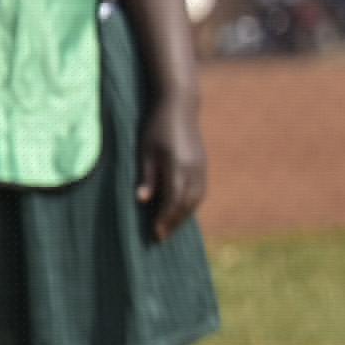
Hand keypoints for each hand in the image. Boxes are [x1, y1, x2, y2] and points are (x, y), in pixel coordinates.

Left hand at [140, 114, 207, 242]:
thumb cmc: (155, 126)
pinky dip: (191, 205)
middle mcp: (193, 168)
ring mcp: (201, 166)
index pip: (172, 199)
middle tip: (160, 238)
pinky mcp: (203, 164)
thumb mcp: (144, 150)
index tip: (155, 233)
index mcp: (177, 165)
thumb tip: (142, 200)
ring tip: (170, 228)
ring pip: (196, 199)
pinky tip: (181, 211)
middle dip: (174, 222)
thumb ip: (146, 176)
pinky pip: (200, 191)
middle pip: (186, 204)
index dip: (164, 219)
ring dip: (184, 216)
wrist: (179, 106)